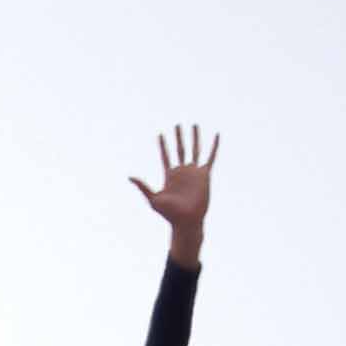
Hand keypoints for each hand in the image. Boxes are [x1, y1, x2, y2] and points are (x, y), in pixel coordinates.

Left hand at [129, 124, 216, 253]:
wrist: (186, 221)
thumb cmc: (169, 214)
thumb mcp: (153, 199)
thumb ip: (143, 186)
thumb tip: (129, 176)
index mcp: (170, 176)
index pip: (165, 156)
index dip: (162, 146)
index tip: (160, 135)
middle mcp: (182, 172)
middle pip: (179, 149)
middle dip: (178, 137)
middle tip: (177, 124)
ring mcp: (194, 172)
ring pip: (195, 150)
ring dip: (194, 138)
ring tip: (194, 125)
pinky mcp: (205, 175)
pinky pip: (211, 157)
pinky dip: (214, 146)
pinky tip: (216, 135)